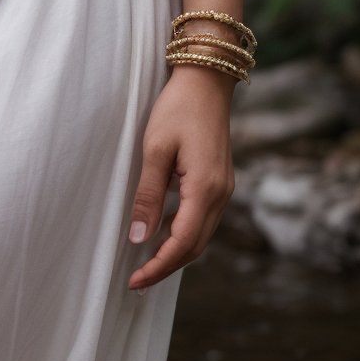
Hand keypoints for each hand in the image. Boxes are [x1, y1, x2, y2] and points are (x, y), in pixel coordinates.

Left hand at [126, 67, 235, 291]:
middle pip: (195, 246)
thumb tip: (138, 238)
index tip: (134, 281)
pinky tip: (163, 232)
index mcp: (205, 189)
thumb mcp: (155, 149)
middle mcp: (221, 194)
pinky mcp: (220, 181)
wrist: (206, 79)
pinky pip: (203, 218)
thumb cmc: (178, 107)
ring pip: (201, 235)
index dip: (159, 266)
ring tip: (146, 262)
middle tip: (136, 279)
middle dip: (166, 266)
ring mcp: (224, 188)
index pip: (182, 243)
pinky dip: (184, 233)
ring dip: (176, 251)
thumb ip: (148, 195)